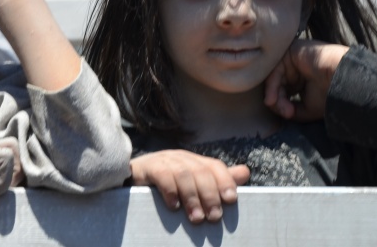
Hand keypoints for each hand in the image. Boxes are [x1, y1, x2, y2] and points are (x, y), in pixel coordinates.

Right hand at [130, 151, 249, 223]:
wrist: (130, 179)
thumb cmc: (164, 185)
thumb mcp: (192, 183)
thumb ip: (216, 180)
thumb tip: (245, 172)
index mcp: (193, 161)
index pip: (214, 165)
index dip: (225, 181)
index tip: (231, 200)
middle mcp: (180, 157)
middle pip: (200, 170)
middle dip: (210, 195)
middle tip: (213, 217)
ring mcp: (163, 160)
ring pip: (183, 174)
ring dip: (192, 197)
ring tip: (196, 218)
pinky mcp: (147, 167)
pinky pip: (162, 175)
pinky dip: (171, 191)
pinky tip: (174, 207)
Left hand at [264, 39, 348, 121]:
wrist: (346, 81)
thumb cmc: (331, 95)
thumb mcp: (307, 108)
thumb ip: (288, 108)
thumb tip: (271, 107)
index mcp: (300, 80)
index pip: (283, 91)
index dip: (282, 104)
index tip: (288, 115)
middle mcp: (295, 68)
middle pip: (277, 84)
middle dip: (278, 101)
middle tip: (286, 113)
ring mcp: (291, 59)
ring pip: (274, 78)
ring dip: (274, 95)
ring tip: (281, 108)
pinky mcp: (289, 52)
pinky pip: (275, 70)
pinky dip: (272, 86)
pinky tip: (273, 99)